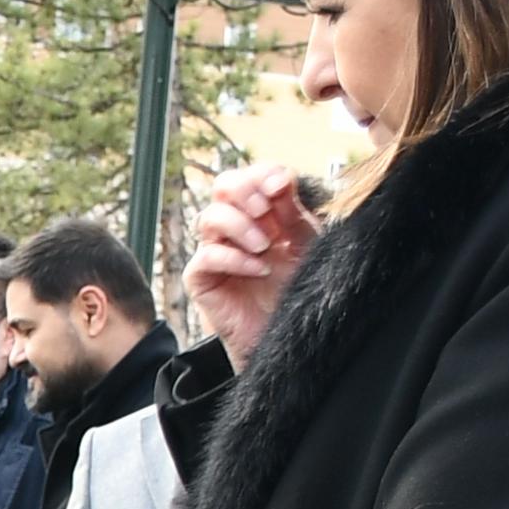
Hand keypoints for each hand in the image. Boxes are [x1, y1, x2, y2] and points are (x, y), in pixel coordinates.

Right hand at [185, 165, 317, 367]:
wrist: (292, 333)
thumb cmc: (299, 289)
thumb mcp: (305, 243)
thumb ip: (294, 211)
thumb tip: (281, 178)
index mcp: (259, 213)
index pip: (250, 177)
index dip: (262, 175)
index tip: (281, 185)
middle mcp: (234, 227)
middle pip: (222, 187)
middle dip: (244, 193)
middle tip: (266, 211)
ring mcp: (215, 251)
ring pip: (209, 218)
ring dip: (240, 226)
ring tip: (265, 247)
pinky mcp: (202, 279)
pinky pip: (206, 257)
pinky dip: (234, 258)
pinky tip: (258, 269)